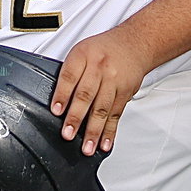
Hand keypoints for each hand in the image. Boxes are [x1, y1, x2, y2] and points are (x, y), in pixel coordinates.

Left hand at [49, 26, 154, 155]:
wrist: (134, 43)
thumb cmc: (103, 50)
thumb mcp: (82, 51)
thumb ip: (70, 73)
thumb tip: (58, 103)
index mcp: (83, 55)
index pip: (70, 76)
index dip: (62, 94)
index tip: (56, 111)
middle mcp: (99, 67)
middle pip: (86, 94)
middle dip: (76, 117)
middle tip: (68, 134)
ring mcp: (114, 80)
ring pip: (102, 108)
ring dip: (94, 130)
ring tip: (87, 147)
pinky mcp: (125, 92)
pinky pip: (116, 114)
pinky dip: (110, 131)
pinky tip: (105, 143)